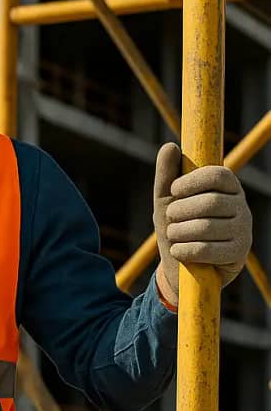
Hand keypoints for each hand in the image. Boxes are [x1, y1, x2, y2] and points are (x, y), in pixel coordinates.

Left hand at [153, 142, 252, 306]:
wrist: (179, 264)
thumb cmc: (176, 225)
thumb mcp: (167, 199)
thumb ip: (167, 175)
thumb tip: (170, 146)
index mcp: (228, 188)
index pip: (218, 175)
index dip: (193, 181)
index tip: (174, 190)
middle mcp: (241, 206)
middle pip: (209, 202)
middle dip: (179, 211)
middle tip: (170, 218)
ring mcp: (243, 230)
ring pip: (206, 227)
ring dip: (178, 233)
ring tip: (173, 235)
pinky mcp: (238, 254)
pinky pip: (207, 250)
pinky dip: (184, 251)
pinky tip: (179, 251)